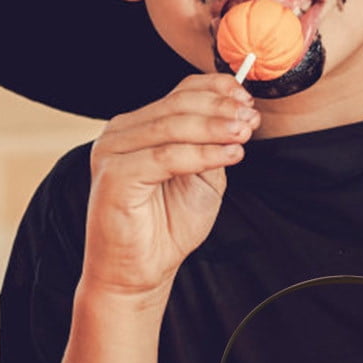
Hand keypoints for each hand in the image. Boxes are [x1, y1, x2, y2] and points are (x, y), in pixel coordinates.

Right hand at [81, 73, 259, 300]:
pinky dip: (202, 154)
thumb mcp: (202, 176)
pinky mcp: (114, 175)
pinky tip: (230, 156)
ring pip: (172, 127)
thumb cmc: (168, 225)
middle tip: (250, 119)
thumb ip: (213, 144)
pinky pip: (165, 156)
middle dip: (221, 109)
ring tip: (244, 135)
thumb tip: (240, 113)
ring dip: (215, 128)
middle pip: (177, 105)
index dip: (217, 91)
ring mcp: (113, 151)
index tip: (249, 101)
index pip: (180, 92)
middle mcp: (120, 132)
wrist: (141, 270)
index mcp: (139, 126)